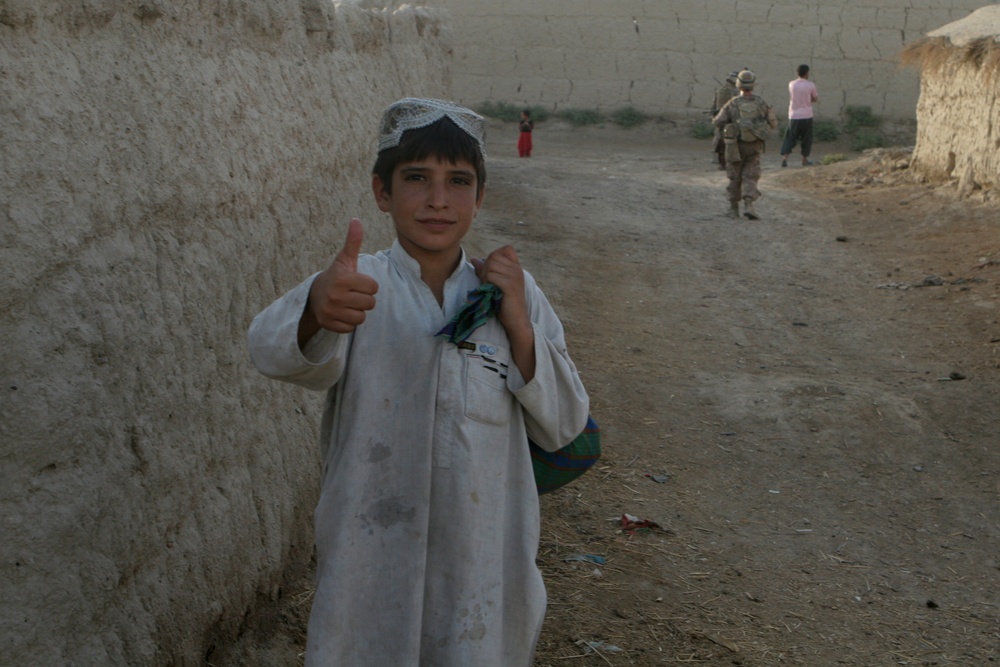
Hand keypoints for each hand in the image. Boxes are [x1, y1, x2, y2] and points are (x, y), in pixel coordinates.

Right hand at [299, 219, 378, 345]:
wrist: (312, 297)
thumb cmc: (336, 277)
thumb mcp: (344, 259)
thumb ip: (353, 241)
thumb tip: (356, 219)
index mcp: (343, 279)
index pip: (374, 287)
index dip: (368, 285)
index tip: (357, 283)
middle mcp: (335, 296)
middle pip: (370, 304)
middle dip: (364, 299)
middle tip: (352, 294)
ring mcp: (331, 311)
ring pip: (362, 317)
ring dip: (357, 312)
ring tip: (348, 304)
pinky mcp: (329, 324)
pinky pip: (351, 328)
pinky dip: (348, 322)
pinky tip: (341, 313)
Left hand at [472, 245, 535, 379]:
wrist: (515, 320)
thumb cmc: (504, 303)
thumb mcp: (495, 283)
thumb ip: (486, 270)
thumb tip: (474, 259)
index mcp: (516, 267)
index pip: (505, 249)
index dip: (495, 257)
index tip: (493, 272)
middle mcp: (517, 269)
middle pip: (494, 256)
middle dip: (486, 268)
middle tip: (488, 282)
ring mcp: (515, 276)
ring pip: (491, 265)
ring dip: (485, 276)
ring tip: (490, 287)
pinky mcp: (510, 285)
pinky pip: (492, 276)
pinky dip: (488, 283)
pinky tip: (492, 292)